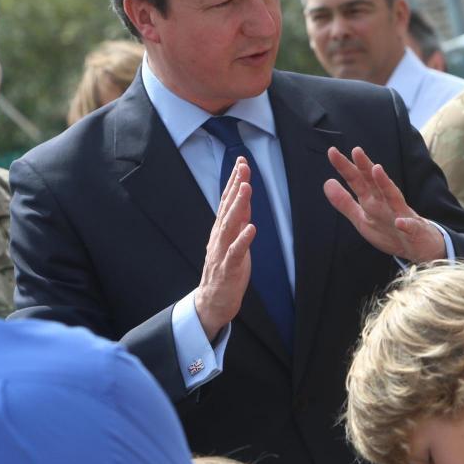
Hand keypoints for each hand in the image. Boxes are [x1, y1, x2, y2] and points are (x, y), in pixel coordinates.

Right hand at [194, 157, 255, 340]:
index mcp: (221, 229)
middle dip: (235, 185)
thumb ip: (239, 220)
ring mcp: (222, 251)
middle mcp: (219, 236)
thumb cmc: (226, 269)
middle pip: (227, 207)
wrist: (213, 301)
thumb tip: (245, 199)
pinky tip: (251, 228)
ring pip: (230, 225)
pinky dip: (243, 239)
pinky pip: (236, 252)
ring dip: (238, 206)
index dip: (234, 181)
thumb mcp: (234, 240)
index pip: (227, 200)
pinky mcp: (228, 268)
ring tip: (246, 188)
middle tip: (243, 166)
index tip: (241, 161)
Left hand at [323, 146, 445, 262]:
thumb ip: (345, 202)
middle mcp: (386, 203)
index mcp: (372, 201)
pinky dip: (405, 224)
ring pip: (393, 197)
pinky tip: (400, 222)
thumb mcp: (362, 218)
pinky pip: (409, 227)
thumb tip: (327, 182)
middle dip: (365, 167)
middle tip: (356, 150)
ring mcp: (400, 215)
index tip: (332, 152)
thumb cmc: (390, 230)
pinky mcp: (413, 231)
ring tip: (377, 170)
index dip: (345, 167)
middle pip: (374, 183)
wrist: (420, 247)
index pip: (357, 181)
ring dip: (385, 184)